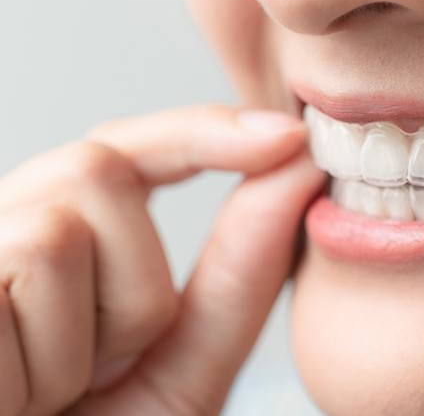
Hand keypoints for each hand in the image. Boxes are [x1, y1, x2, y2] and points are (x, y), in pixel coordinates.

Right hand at [0, 105, 322, 415]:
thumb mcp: (178, 366)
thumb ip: (239, 272)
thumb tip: (295, 171)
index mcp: (69, 235)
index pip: (137, 149)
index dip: (209, 132)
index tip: (288, 135)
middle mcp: (12, 221)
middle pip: (100, 169)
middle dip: (130, 283)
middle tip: (96, 374)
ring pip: (64, 226)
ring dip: (80, 336)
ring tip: (44, 398)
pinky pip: (23, 266)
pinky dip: (32, 360)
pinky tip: (6, 396)